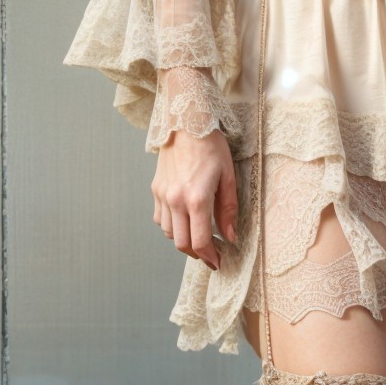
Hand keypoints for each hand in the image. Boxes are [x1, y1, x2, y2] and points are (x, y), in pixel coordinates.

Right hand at [151, 124, 237, 269]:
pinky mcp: (156, 189)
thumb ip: (228, 209)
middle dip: (197, 253)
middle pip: (182, 243)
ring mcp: (163, 195)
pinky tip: (184, 219)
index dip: (210, 257)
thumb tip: (230, 236)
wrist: (187, 122)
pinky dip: (171, 225)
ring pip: (169, 233)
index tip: (218, 262)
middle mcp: (175, 200)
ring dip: (183, 239)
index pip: (200, 241)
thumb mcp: (227, 176)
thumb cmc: (211, 146)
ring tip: (199, 235)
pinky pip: (160, 219)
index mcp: (196, 198)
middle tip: (211, 254)